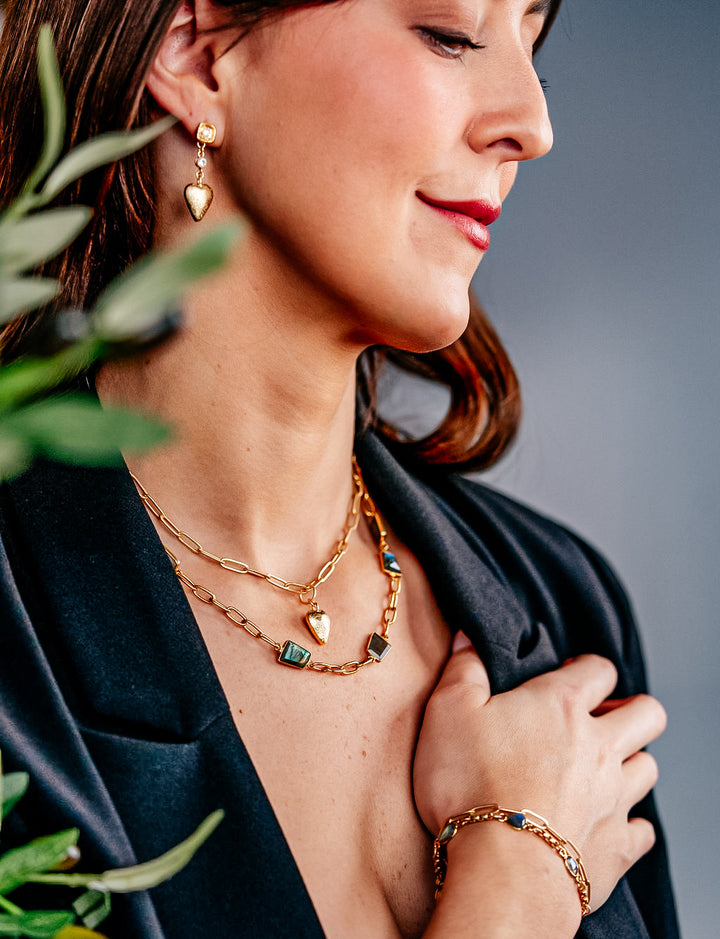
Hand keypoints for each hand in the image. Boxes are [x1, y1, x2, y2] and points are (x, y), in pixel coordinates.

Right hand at [413, 633, 666, 912]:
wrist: (501, 869)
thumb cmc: (468, 783)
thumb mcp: (448, 711)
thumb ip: (463, 668)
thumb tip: (469, 634)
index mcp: (561, 705)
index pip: (599, 669)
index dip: (587, 669)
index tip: (569, 677)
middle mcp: (599, 745)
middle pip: (647, 715)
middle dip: (631, 711)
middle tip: (601, 720)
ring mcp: (613, 797)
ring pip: (648, 767)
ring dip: (630, 763)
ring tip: (601, 770)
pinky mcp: (617, 846)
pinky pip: (643, 829)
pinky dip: (630, 823)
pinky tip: (604, 822)